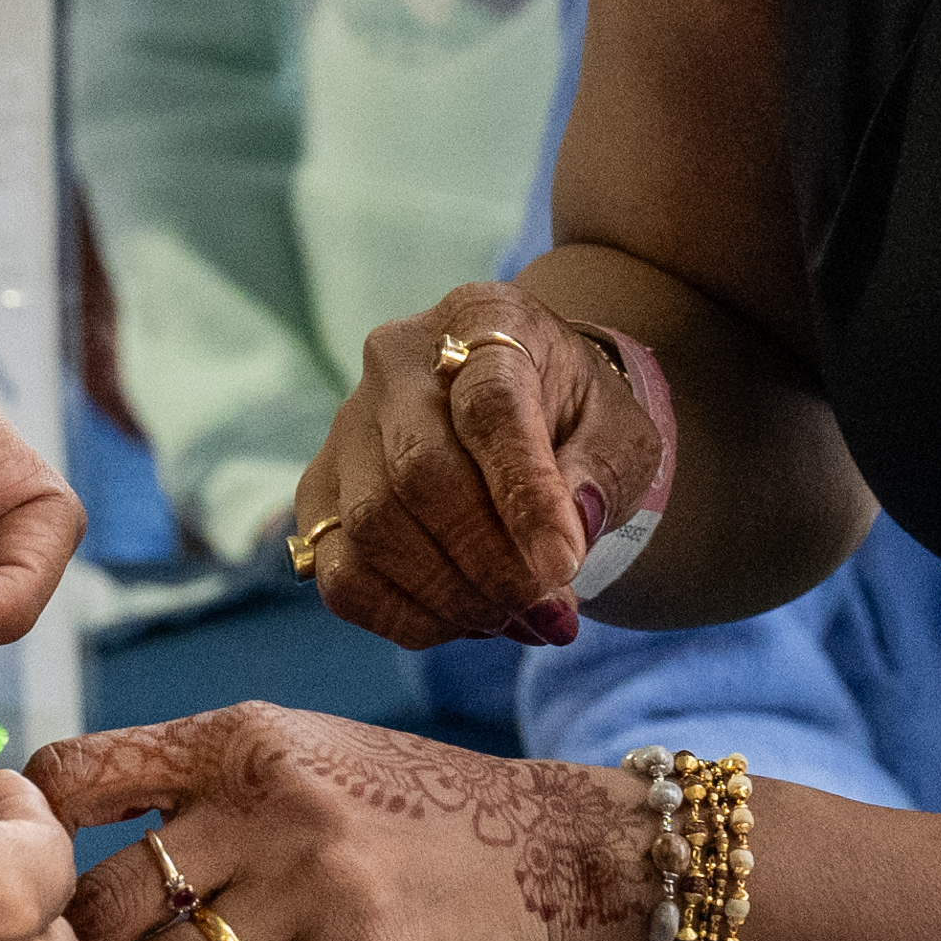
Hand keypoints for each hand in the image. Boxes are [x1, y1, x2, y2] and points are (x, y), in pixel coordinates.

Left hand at [8, 703, 658, 940]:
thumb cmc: (416, 816)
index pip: (82, 774)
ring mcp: (310, 882)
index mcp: (240, 738)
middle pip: (104, 898)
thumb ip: (205, 788)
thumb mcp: (307, 758)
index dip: (18, 842)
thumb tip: (75, 852)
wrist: (556, 856)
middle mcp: (266, 800)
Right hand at [277, 282, 663, 650]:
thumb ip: (603, 471)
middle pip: (420, 473)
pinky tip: (467, 620)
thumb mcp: (619, 428)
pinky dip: (407, 617)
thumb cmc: (575, 416)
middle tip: (546, 606)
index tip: (563, 564)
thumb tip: (569, 529)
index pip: (490, 406)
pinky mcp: (322, 493)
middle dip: (488, 561)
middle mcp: (395, 363)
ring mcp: (346, 428)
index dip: (524, 494)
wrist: (524, 405)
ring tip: (519, 616)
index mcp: (479, 320)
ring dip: (453, 596)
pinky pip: (341, 576)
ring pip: (373, 528)